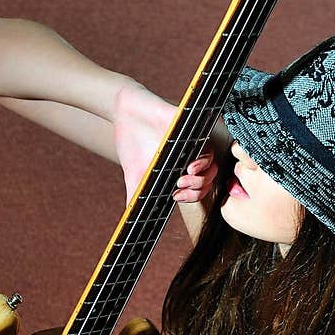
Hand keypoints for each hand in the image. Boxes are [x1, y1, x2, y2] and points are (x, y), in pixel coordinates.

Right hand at [112, 83, 219, 206]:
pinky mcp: (191, 128)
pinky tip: (190, 165)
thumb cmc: (132, 143)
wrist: (123, 114)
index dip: (193, 197)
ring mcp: (193, 142)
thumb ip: (136, 198)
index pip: (199, 188)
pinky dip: (203, 158)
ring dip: (201, 177)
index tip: (176, 197)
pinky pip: (206, 143)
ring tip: (183, 178)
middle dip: (197, 189)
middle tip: (179, 188)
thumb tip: (130, 220)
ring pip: (211, 164)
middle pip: (209, 178)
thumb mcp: (134, 177)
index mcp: (180, 170)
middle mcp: (190, 157)